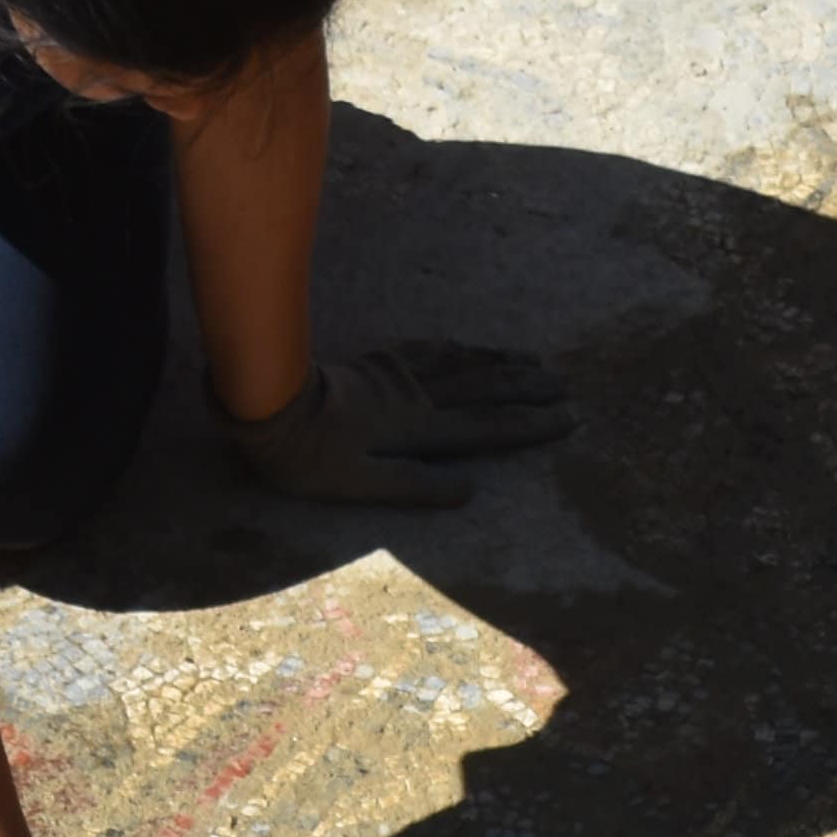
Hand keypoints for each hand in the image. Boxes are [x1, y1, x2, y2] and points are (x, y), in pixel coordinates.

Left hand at [218, 342, 576, 506]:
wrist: (269, 404)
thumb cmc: (310, 457)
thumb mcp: (361, 486)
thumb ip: (416, 487)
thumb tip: (470, 489)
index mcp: (419, 431)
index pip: (488, 427)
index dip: (530, 424)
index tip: (568, 418)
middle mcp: (419, 398)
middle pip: (485, 388)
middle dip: (528, 387)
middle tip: (565, 386)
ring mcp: (401, 376)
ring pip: (464, 364)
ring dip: (502, 363)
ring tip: (533, 361)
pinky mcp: (379, 363)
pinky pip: (432, 351)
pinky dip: (461, 348)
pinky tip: (471, 347)